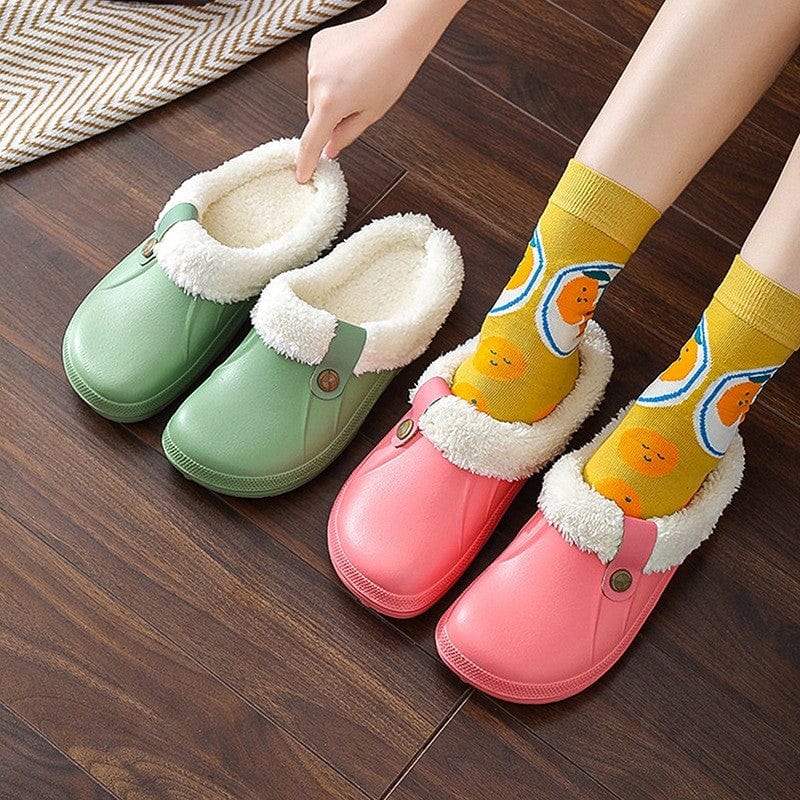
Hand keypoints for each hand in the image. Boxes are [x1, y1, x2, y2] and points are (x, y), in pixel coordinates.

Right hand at [296, 5, 440, 182]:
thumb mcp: (372, 113)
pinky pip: (318, 71)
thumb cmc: (392, 71)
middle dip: (328, 119)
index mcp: (331, 103)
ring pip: (316, 93)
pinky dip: (330, 75)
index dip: (307, 162)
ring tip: (356, 81)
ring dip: (329, 95)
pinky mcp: (317, 46)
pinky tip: (350, 66)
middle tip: (354, 108)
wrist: (398, 33)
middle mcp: (317, 81)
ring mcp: (314, 61)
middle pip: (314, 115)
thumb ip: (347, 134)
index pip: (312, 141)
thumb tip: (331, 150)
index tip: (302, 175)